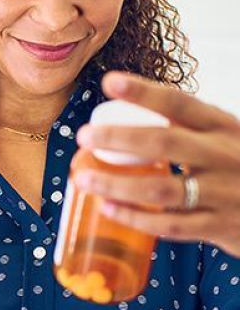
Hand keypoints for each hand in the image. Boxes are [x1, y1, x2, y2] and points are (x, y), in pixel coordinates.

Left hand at [75, 70, 239, 256]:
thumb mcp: (223, 136)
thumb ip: (185, 123)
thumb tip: (124, 103)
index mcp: (223, 126)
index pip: (179, 103)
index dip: (143, 92)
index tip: (109, 82)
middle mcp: (225, 156)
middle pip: (164, 142)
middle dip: (118, 138)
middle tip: (84, 136)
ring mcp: (224, 194)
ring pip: (161, 188)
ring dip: (117, 184)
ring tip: (83, 179)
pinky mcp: (221, 227)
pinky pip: (171, 226)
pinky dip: (135, 217)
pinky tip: (108, 209)